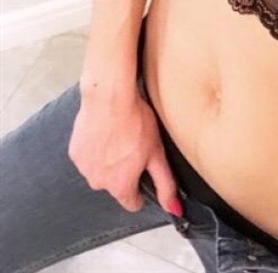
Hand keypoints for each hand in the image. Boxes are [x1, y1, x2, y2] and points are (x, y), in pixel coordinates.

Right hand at [68, 88, 179, 213]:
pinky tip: (105, 132)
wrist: (109, 97)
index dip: (141, 189)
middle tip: (133, 146)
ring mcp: (84, 168)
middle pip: (115, 185)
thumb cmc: (136, 123)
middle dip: (124, 171)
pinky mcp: (74, 152)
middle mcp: (99, 183)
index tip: (143, 171)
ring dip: (108, 160)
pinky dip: (95, 149)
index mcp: (120, 187)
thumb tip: (173, 209)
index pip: (132, 203)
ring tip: (119, 136)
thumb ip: (165, 184)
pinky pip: (88, 157)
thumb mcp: (157, 153)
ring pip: (100, 171)